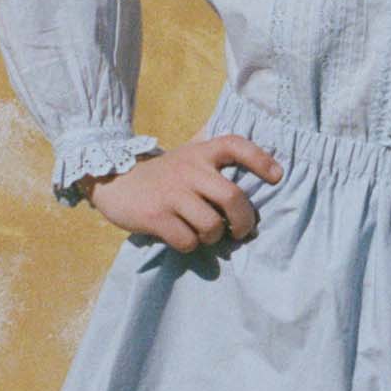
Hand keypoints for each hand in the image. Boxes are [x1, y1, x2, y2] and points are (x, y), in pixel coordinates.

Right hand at [80, 136, 283, 248]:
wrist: (114, 181)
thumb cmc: (162, 177)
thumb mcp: (187, 159)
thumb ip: (214, 168)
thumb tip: (251, 198)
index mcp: (200, 153)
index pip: (235, 145)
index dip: (260, 159)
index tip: (277, 176)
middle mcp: (189, 170)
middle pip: (233, 197)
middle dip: (244, 221)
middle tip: (241, 231)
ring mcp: (172, 193)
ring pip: (212, 225)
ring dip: (213, 237)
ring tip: (204, 233)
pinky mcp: (156, 216)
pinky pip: (188, 240)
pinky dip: (189, 245)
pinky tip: (182, 237)